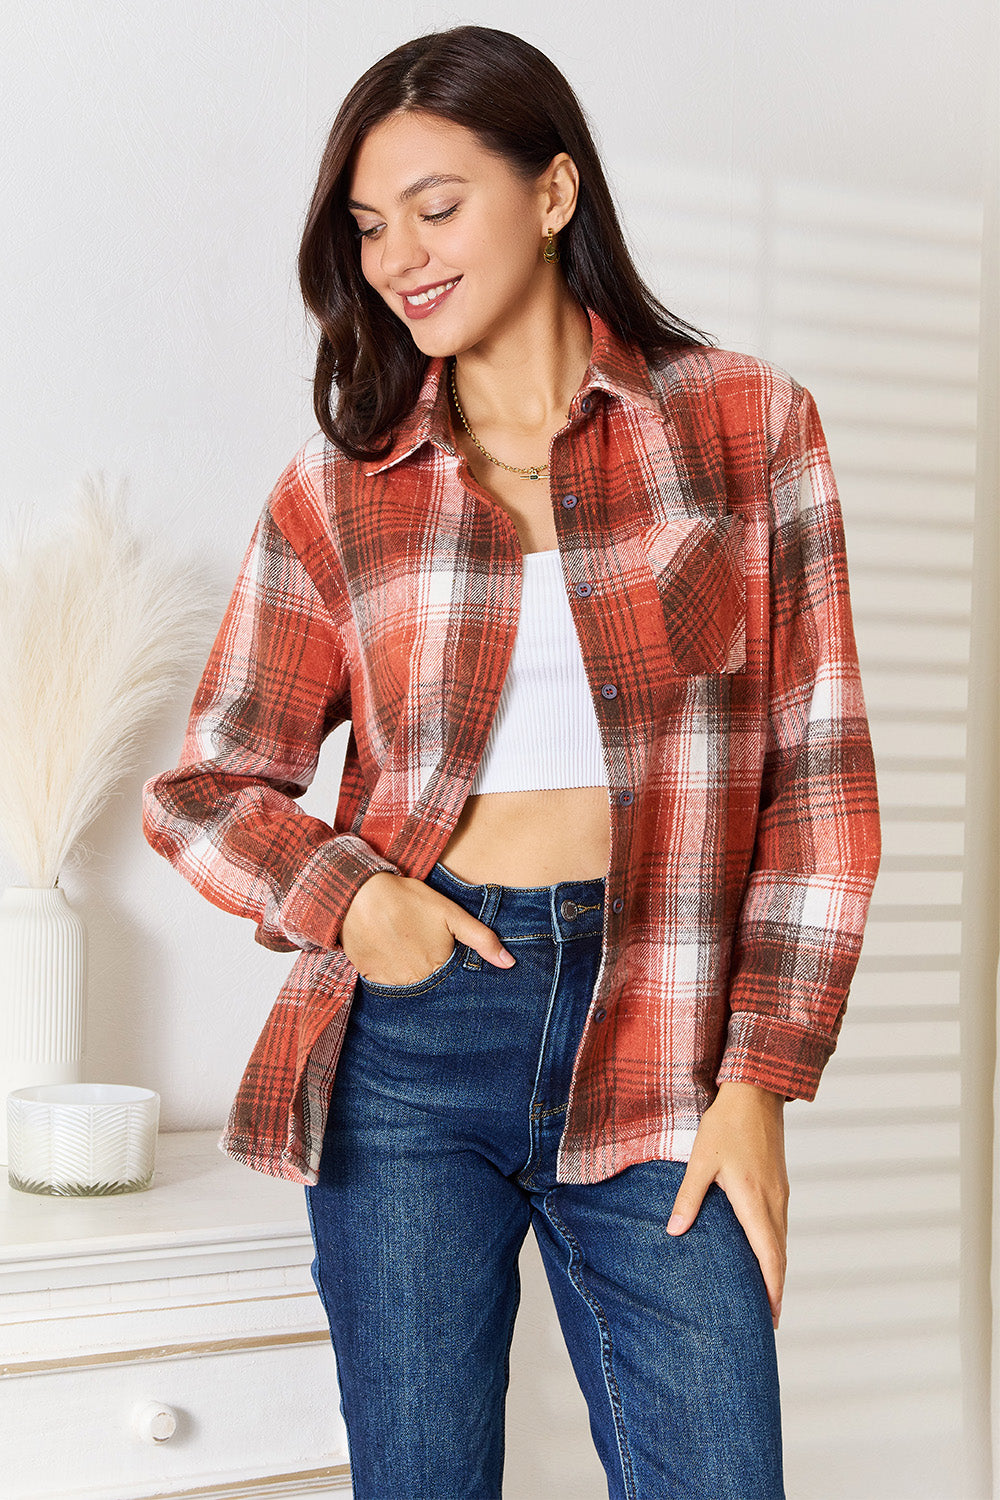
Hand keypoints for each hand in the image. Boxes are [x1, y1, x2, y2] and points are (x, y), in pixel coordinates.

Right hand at [338, 872, 514, 986]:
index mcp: (437, 969)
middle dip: (433, 976)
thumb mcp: (451, 914)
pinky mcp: (370, 978)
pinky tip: (391, 953)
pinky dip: (391, 974)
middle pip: (431, 988)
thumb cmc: (408, 900)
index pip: (453, 985)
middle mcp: (415, 983)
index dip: (452, 973)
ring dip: (411, 976)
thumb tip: (509, 964)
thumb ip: (481, 939)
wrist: (360, 895)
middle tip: (423, 951)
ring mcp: (390, 984)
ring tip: (407, 951)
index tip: (448, 962)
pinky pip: (386, 985)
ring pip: (409, 988)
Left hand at [666, 1081, 787, 1328]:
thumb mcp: (701, 1161)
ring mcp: (780, 1194)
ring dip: (776, 1270)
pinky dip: (775, 1248)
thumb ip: (688, 1197)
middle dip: (775, 1289)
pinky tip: (764, 1255)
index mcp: (755, 1201)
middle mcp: (774, 1202)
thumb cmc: (726, 1125)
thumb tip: (674, 1232)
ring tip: (765, 1296)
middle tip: (768, 1320)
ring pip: (781, 1242)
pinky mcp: (779, 1185)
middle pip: (779, 1256)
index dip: (772, 1289)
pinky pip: (780, 1226)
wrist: (755, 1092)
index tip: (771, 1318)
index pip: (769, 1257)